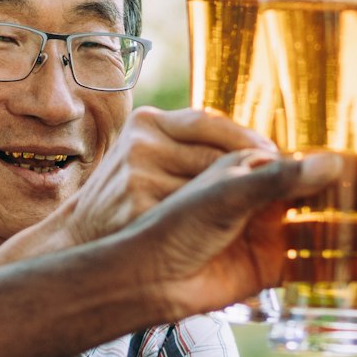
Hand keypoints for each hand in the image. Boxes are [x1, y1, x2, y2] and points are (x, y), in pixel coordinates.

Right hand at [42, 107, 272, 250]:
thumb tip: (261, 152)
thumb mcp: (150, 157)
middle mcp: (141, 143)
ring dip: (233, 199)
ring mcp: (138, 175)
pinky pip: (194, 214)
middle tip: (277, 186)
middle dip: (248, 171)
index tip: (274, 155)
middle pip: (215, 155)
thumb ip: (191, 148)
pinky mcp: (139, 207)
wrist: (79, 235)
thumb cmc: (128, 197)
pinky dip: (213, 222)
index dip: (245, 138)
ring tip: (249, 210)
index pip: (208, 120)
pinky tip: (221, 231)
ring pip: (210, 185)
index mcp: (147, 123)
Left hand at [115, 148, 342, 321]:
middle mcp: (264, 199)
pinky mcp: (268, 268)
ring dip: (353, 231)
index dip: (344, 164)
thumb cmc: (177, 223)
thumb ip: (279, 179)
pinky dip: (338, 263)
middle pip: (320, 196)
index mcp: (252, 168)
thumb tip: (332, 162)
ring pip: (320, 229)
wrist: (150, 277)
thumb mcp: (230, 192)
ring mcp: (268, 234)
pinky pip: (310, 263)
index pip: (306, 161)